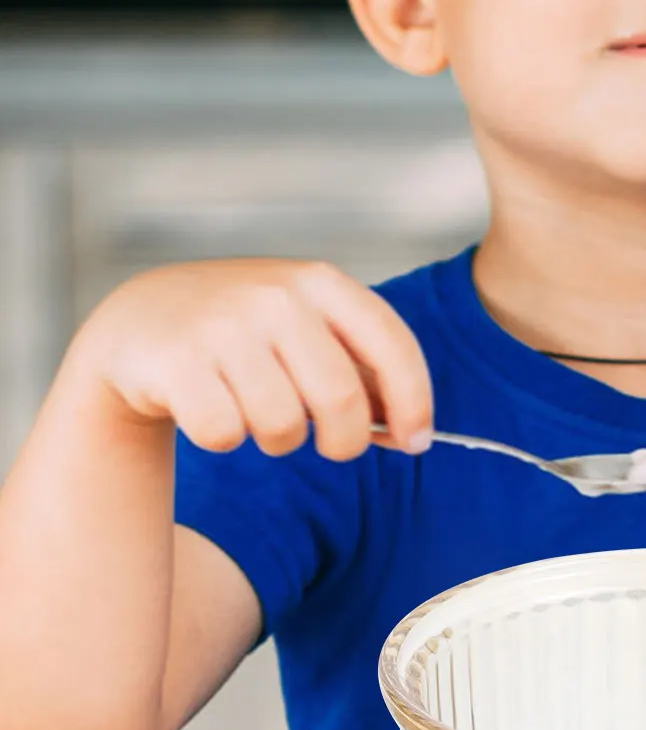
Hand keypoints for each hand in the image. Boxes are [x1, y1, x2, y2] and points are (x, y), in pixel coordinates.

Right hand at [80, 259, 432, 459]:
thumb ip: (360, 372)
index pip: (392, 345)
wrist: (143, 317)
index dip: (414, 401)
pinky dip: (224, 438)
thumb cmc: (249, 334)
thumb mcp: (308, 330)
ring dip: (277, 439)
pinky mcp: (177, 361)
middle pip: (341, 400)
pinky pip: (226, 435)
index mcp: (321, 282)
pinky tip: (210, 407)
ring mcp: (224, 325)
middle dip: (345, 442)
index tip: (417, 441)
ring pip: (282, 427)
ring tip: (256, 411)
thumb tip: (411, 434)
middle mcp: (276, 296)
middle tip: (333, 447)